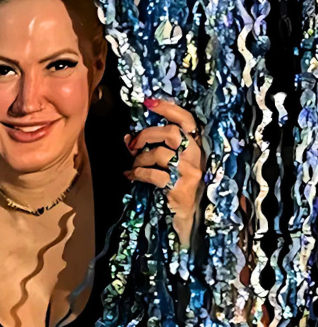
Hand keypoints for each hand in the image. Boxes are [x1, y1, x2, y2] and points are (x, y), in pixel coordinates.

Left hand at [126, 97, 202, 247]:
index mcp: (197, 148)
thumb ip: (153, 151)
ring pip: (160, 153)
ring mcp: (190, 173)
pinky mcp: (180, 189)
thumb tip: (128, 138)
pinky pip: (154, 174)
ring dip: (140, 158)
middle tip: (132, 145)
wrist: (189, 224)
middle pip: (171, 132)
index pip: (187, 120)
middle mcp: (197, 158)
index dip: (168, 109)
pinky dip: (138, 173)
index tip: (149, 102)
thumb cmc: (177, 193)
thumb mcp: (169, 169)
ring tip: (133, 166)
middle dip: (146, 135)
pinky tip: (131, 177)